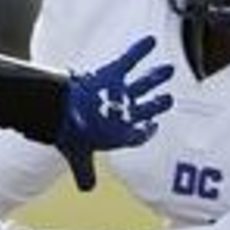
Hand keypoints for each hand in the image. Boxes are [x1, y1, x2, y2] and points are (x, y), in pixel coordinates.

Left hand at [56, 36, 173, 190]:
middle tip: (168, 99)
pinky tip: (150, 40)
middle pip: (146, 109)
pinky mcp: (112, 76)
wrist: (61, 113)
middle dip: (157, 105)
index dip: (145, 132)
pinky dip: (139, 49)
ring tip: (167, 69)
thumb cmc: (70, 136)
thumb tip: (86, 190)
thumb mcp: (78, 157)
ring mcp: (120, 95)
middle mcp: (124, 114)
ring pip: (143, 85)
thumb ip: (84, 172)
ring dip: (155, 77)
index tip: (151, 126)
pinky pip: (129, 60)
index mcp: (118, 135)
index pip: (138, 135)